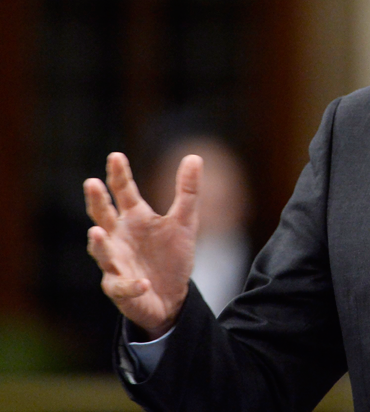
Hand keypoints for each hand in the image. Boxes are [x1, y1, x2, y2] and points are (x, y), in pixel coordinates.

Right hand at [84, 152, 200, 338]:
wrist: (172, 296)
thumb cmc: (171, 255)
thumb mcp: (185, 221)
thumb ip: (188, 191)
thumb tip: (194, 156)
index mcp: (134, 218)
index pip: (123, 192)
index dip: (119, 175)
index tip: (116, 156)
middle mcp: (119, 237)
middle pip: (103, 216)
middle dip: (97, 201)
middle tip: (92, 183)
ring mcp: (115, 263)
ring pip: (102, 252)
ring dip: (99, 243)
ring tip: (95, 232)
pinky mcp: (121, 290)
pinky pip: (125, 287)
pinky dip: (133, 285)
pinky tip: (144, 283)